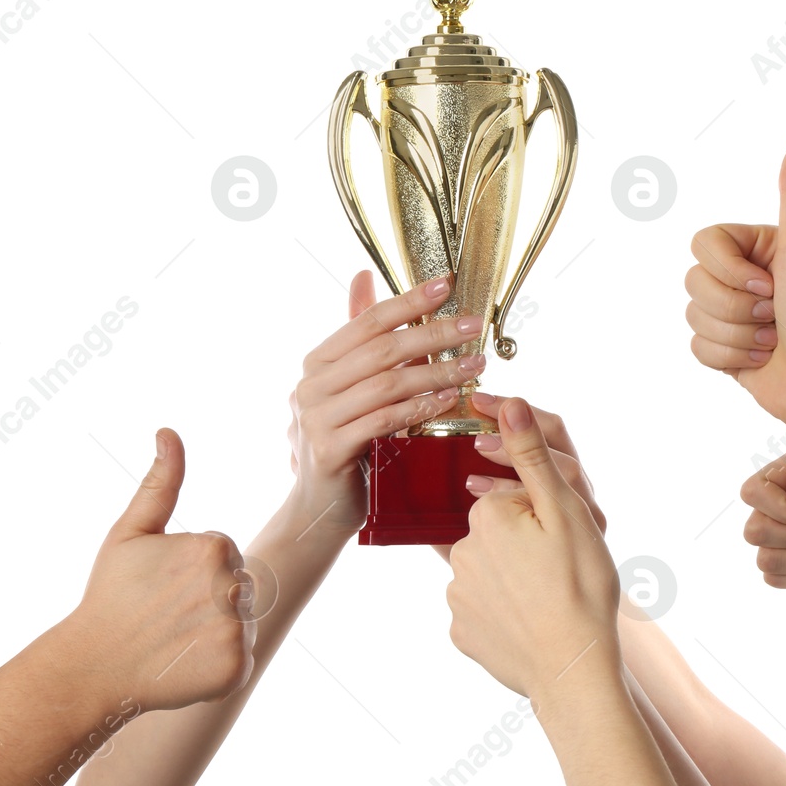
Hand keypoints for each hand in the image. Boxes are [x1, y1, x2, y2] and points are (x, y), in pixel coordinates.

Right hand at [60, 429, 255, 710]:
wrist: (91, 668)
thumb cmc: (111, 596)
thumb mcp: (130, 532)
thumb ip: (160, 483)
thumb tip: (169, 432)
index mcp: (215, 546)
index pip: (224, 557)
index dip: (191, 574)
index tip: (160, 590)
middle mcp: (233, 585)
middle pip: (239, 588)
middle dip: (209, 601)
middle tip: (166, 619)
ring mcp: (236, 630)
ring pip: (242, 624)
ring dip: (215, 632)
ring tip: (173, 641)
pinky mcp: (237, 668)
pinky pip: (241, 661)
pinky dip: (218, 667)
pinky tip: (183, 665)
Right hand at [288, 271, 485, 532]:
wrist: (317, 509)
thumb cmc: (343, 443)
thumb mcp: (349, 388)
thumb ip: (360, 338)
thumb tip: (363, 276)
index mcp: (317, 363)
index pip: (367, 321)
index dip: (407, 300)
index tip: (446, 285)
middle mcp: (311, 385)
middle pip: (381, 350)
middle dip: (432, 334)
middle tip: (472, 325)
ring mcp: (316, 419)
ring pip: (387, 385)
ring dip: (436, 372)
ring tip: (474, 364)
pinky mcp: (330, 451)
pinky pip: (382, 421)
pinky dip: (419, 408)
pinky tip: (449, 400)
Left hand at [446, 398, 619, 701]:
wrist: (575, 670)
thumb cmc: (580, 587)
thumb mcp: (566, 511)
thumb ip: (531, 456)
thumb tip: (508, 405)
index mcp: (486, 516)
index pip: (511, 499)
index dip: (542, 514)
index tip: (564, 538)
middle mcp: (461, 552)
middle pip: (497, 535)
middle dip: (525, 544)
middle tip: (561, 571)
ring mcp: (458, 595)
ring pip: (489, 572)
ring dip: (514, 578)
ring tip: (550, 599)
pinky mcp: (462, 631)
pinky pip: (483, 610)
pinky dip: (504, 612)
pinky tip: (531, 622)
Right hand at [686, 140, 785, 427]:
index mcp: (760, 250)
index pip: (703, 244)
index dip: (729, 269)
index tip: (769, 284)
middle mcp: (745, 279)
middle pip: (693, 282)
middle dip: (734, 307)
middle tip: (775, 317)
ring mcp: (734, 316)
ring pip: (693, 316)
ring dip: (735, 335)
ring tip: (773, 342)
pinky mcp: (726, 350)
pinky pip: (696, 346)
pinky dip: (728, 357)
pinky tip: (761, 361)